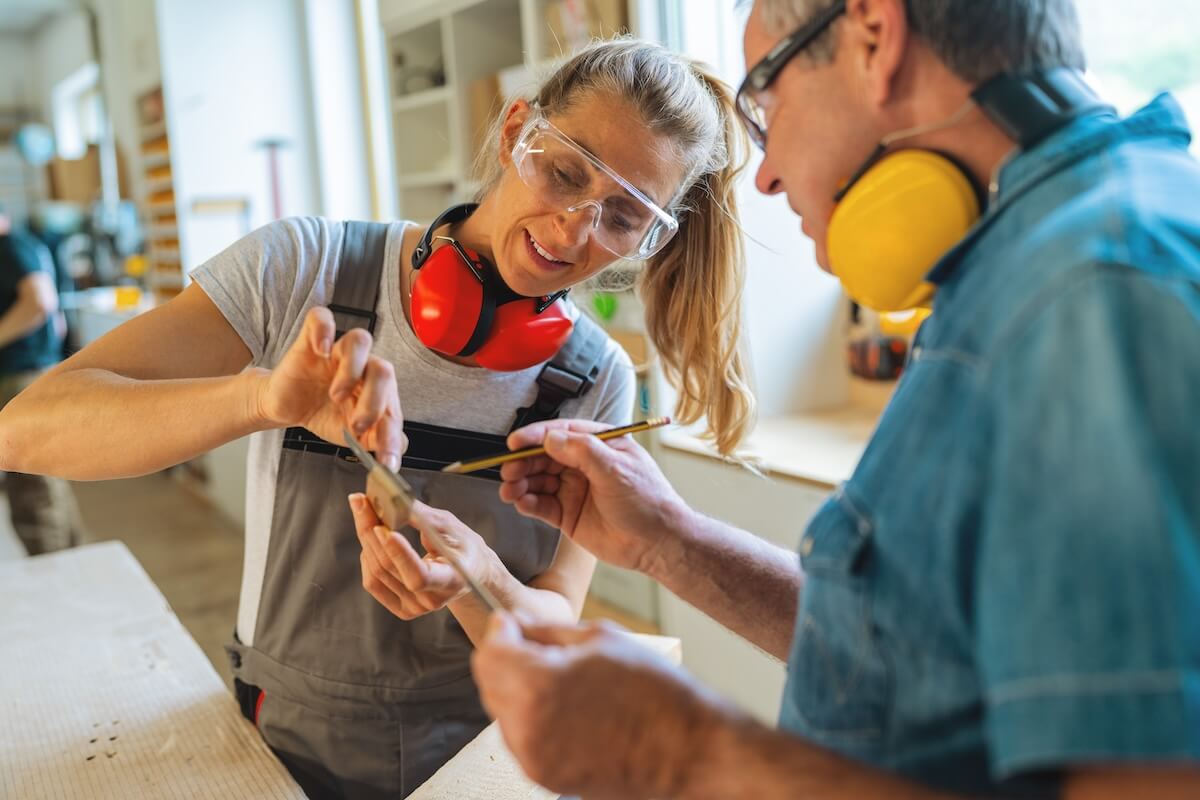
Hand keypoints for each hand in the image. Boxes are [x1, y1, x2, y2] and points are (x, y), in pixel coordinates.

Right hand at [256, 307, 404, 467]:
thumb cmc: (323, 414)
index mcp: (378, 390)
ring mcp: (339, 351)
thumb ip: (374, 441)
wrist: (287, 407)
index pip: (393, 406)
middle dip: (374, 402)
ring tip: (336, 395)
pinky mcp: (312, 340)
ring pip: (360, 340)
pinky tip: (321, 351)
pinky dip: (323, 331)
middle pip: (383, 370)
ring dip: (351, 371)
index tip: (385, 459)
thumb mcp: (349, 436)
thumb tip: (398, 452)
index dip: (391, 434)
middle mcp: (364, 366)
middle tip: (356, 423)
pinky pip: (321, 319)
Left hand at [349, 494, 495, 618]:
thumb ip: (422, 517)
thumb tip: (394, 503)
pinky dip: (368, 556)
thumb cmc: (463, 547)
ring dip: (366, 540)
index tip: (382, 528)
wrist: (470, 571)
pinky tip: (373, 540)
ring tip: (367, 515)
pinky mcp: (402, 608)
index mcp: (451, 580)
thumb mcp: (450, 526)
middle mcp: (432, 599)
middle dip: (371, 531)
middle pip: (390, 568)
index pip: (419, 576)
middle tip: (361, 503)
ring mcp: (415, 608)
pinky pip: (372, 583)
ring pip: (376, 573)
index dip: (398, 554)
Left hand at [472, 614, 715, 798]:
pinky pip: (522, 738)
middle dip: (507, 659)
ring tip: (562, 678)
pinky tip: (568, 706)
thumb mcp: (599, 639)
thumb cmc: (655, 692)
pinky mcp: (546, 778)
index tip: (511, 624)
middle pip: (489, 683)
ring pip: (503, 711)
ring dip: (519, 689)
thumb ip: (546, 631)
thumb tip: (517, 627)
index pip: (489, 653)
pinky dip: (533, 717)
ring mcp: (535, 759)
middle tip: (537, 646)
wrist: (689, 749)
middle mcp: (527, 728)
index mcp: (537, 686)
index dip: (500, 631)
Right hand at [498, 419, 691, 576]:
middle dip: (523, 462)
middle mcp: (584, 465)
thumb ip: (583, 451)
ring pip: (539, 480)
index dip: (535, 436)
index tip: (514, 442)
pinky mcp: (568, 514)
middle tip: (508, 470)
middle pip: (544, 457)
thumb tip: (551, 438)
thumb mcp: (617, 468)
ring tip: (509, 488)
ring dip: (521, 483)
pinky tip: (520, 502)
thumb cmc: (648, 500)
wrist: (658, 542)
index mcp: (599, 444)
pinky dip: (528, 503)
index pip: (561, 433)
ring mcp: (575, 489)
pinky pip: (542, 505)